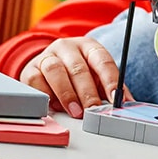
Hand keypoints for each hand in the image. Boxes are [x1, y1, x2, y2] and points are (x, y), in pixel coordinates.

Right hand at [19, 37, 133, 117]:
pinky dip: (46, 95)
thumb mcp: (96, 78)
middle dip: (87, 92)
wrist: (47, 67)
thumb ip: (110, 89)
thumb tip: (127, 105)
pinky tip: (55, 106)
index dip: (110, 80)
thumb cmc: (77, 75)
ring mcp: (47, 56)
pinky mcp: (30, 69)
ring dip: (67, 94)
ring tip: (76, 111)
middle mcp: (67, 47)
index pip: (102, 60)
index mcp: (88, 47)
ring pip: (55, 71)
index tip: (116, 98)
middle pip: (78, 68)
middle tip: (93, 110)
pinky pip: (36, 81)